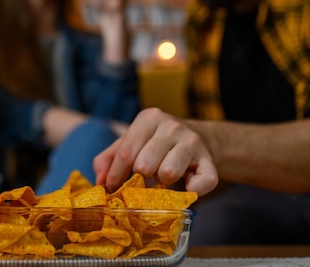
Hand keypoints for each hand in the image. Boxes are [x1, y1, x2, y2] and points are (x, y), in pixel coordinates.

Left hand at [93, 108, 218, 195]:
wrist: (196, 138)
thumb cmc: (155, 143)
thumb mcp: (130, 142)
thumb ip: (109, 158)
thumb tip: (100, 181)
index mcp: (149, 118)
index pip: (126, 153)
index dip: (116, 176)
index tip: (112, 189)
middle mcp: (172, 126)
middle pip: (144, 165)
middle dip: (140, 178)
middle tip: (144, 179)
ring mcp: (192, 142)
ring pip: (168, 174)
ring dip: (162, 183)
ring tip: (162, 177)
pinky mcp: (209, 161)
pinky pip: (200, 185)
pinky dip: (191, 192)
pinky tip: (186, 186)